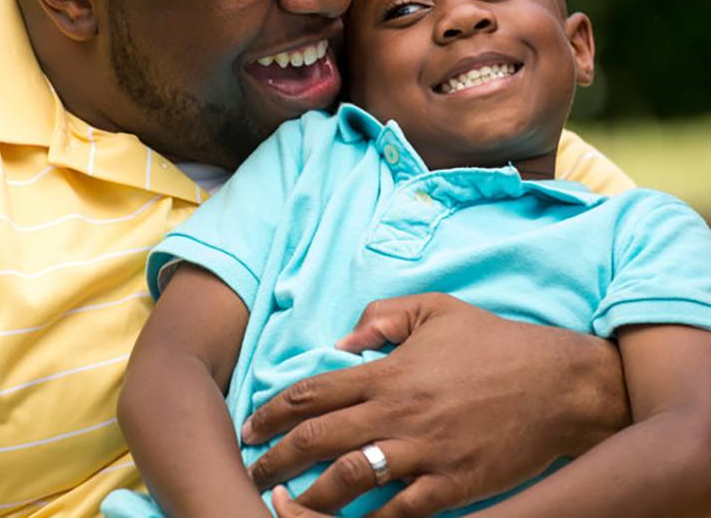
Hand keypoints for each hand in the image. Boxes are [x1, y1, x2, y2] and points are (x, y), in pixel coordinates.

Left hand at [244, 293, 624, 516]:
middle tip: (252, 470)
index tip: (251, 425)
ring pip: (349, 481)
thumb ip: (383, 316)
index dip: (274, 410)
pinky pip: (400, 514)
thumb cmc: (492, 342)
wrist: (555, 383)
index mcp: (389, 372)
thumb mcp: (435, 309)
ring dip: (308, 498)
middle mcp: (397, 413)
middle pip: (319, 440)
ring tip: (281, 505)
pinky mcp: (452, 485)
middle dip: (275, 458)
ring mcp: (424, 453)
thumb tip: (342, 342)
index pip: (314, 393)